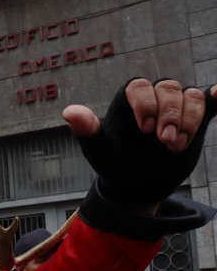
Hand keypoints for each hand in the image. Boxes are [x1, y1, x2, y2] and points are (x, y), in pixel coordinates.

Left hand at [63, 79, 216, 202]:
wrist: (137, 183)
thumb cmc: (114, 162)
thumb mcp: (98, 149)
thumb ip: (86, 129)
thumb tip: (68, 111)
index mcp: (129, 99)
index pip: (139, 87)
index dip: (145, 104)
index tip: (145, 129)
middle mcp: (154, 97)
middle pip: (168, 89)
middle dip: (169, 115)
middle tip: (164, 143)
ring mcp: (176, 106)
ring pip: (190, 97)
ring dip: (188, 119)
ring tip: (176, 145)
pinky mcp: (196, 117)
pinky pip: (208, 100)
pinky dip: (216, 97)